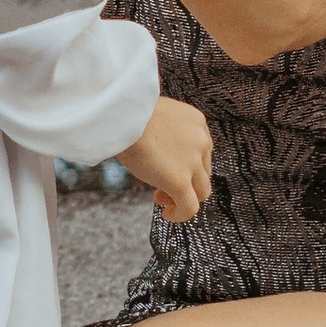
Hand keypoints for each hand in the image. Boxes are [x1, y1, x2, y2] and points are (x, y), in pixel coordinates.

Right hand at [113, 95, 213, 223]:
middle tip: (161, 187)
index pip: (201, 151)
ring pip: (201, 192)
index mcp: (196, 122)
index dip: (186, 165)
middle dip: (186, 182)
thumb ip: (164, 131)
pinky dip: (181, 215)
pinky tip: (167, 214)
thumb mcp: (155, 115)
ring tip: (161, 199)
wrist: (122, 114)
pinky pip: (190, 208)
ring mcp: (193, 162)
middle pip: (203, 172)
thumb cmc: (127, 112)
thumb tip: (155, 149)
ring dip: (183, 198)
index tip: (166, 168)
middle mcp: (201, 141)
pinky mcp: (180, 181)